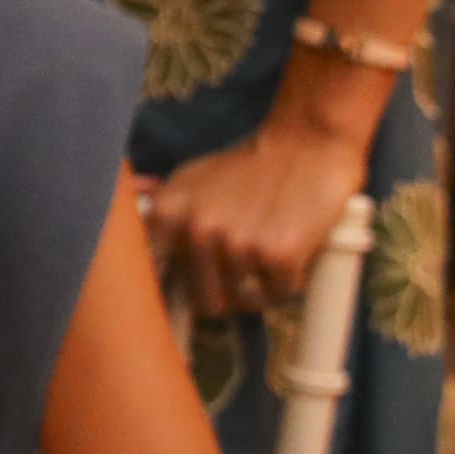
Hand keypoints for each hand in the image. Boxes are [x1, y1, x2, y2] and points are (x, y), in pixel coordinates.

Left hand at [142, 112, 369, 316]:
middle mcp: (198, 230)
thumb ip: (166, 225)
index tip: (173, 309)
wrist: (304, 143)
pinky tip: (290, 248)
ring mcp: (238, 244)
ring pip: (245, 301)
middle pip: (205, 302)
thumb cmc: (247, 169)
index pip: (152, 276)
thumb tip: (150, 271)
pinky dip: (287, 280)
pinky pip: (279, 294)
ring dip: (260, 284)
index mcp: (168, 213)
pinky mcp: (278, 254)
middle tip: (244, 264)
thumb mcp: (190, 185)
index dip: (165, 297)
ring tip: (268, 246)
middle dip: (227, 292)